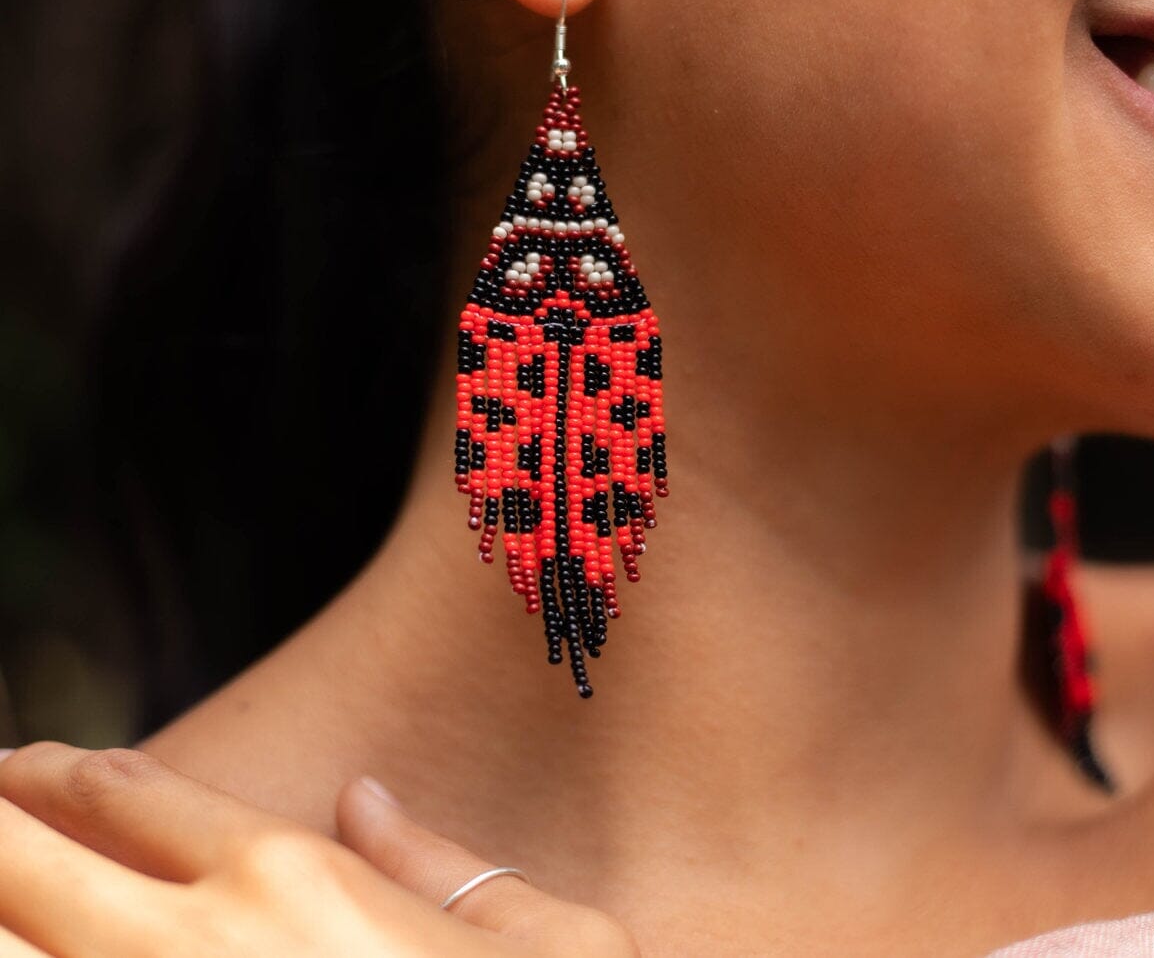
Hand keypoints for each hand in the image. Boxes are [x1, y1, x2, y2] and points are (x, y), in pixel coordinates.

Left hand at [0, 743, 639, 956]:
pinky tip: (20, 955)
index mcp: (291, 880)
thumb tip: (367, 798)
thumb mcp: (549, 936)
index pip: (129, 794)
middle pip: (16, 861)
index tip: (23, 764)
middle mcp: (193, 947)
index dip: (54, 771)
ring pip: (2, 948)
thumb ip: (446, 861)